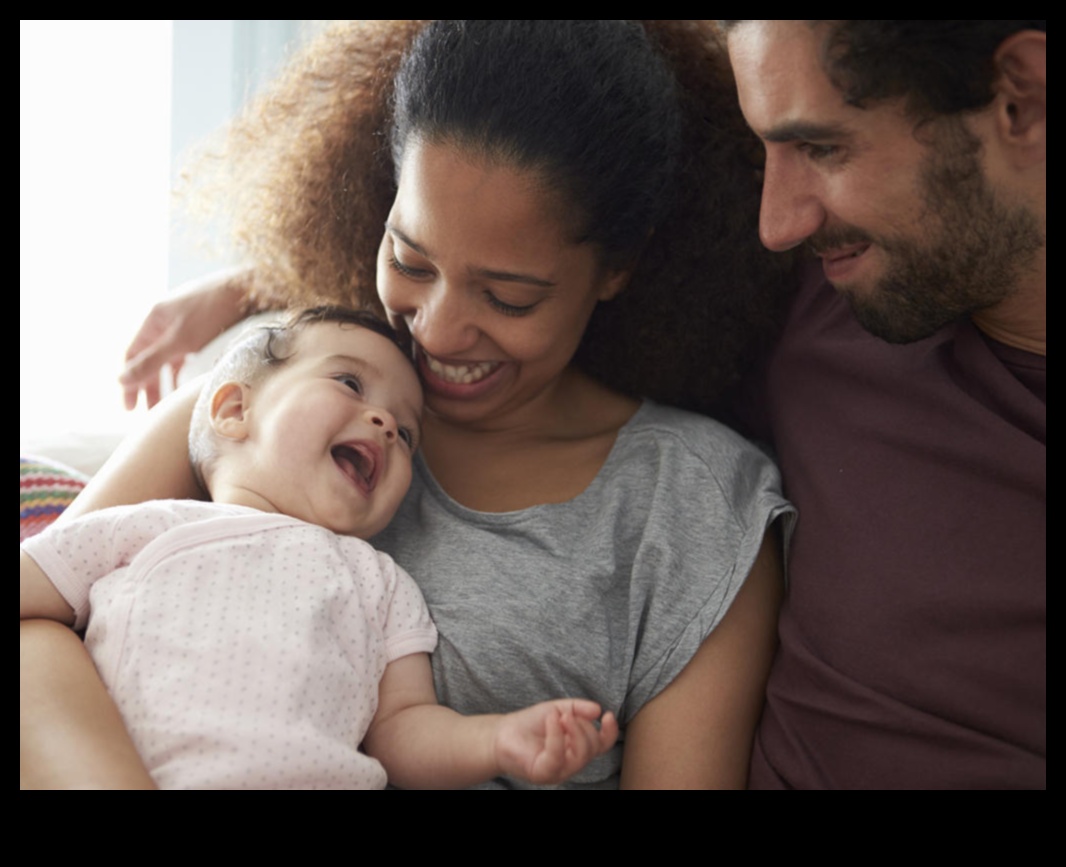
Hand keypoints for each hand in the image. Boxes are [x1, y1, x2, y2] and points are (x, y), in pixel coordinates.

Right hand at [120, 268, 250, 409]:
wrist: (249, 291)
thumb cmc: (213, 311)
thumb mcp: (180, 340)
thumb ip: (151, 361)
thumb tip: (121, 380)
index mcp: (154, 319)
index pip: (133, 355)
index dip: (130, 381)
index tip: (130, 407)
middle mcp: (166, 321)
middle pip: (149, 358)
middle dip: (147, 386)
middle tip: (147, 412)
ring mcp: (185, 325)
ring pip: (168, 359)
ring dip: (165, 381)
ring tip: (166, 405)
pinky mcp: (203, 329)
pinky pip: (185, 355)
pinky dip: (182, 371)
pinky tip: (184, 386)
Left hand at [495, 699, 618, 785]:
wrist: (501, 733)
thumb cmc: (530, 724)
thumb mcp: (556, 709)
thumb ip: (577, 708)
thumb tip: (598, 710)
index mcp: (576, 749)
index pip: (601, 745)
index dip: (610, 732)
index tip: (607, 715)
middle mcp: (571, 763)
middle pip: (592, 748)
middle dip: (583, 726)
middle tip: (566, 714)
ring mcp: (558, 771)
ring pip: (581, 755)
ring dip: (574, 730)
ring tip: (559, 716)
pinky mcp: (543, 774)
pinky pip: (558, 756)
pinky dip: (557, 735)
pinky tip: (552, 720)